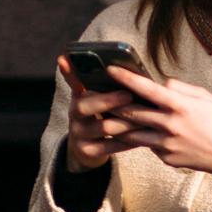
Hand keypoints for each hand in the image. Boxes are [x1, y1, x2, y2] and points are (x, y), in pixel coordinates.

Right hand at [57, 55, 155, 172]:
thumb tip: (121, 69)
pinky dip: (128, 141)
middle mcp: (74, 115)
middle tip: (129, 94)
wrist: (88, 151)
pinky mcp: (88, 151)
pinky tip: (144, 136)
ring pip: (104, 127)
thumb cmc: (100, 118)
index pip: (72, 81)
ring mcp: (79, 134)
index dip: (69, 72)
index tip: (66, 59)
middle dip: (109, 100)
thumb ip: (102, 85)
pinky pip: (111, 146)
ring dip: (126, 121)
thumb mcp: (96, 100)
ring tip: (145, 117)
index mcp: (77, 97)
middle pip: (85, 105)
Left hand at [104, 64, 211, 211]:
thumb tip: (161, 84)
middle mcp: (170, 125)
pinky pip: (149, 146)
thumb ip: (181, 88)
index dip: (126, 78)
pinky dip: (145, 139)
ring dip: (119, 125)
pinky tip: (143, 135)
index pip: (147, 88)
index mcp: (180, 105)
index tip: (110, 70)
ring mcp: (166, 144)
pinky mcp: (166, 158)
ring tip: (107, 118)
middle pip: (132, 112)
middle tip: (99, 96)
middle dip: (113, 104)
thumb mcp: (206, 98)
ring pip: (133, 133)